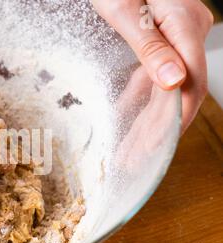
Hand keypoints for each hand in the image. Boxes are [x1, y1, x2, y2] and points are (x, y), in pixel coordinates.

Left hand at [92, 0, 213, 132]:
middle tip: (140, 153)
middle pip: (182, 86)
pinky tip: (131, 114)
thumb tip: (174, 80)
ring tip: (134, 142)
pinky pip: (158, 70)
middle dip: (160, 123)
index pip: (192, 81)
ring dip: (150, 113)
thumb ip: (149, 45)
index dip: (177, 117)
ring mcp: (178, 32)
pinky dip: (143, 93)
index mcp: (184, 23)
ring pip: (170, 81)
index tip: (160, 142)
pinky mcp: (164, 34)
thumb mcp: (124, 11)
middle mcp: (188, 29)